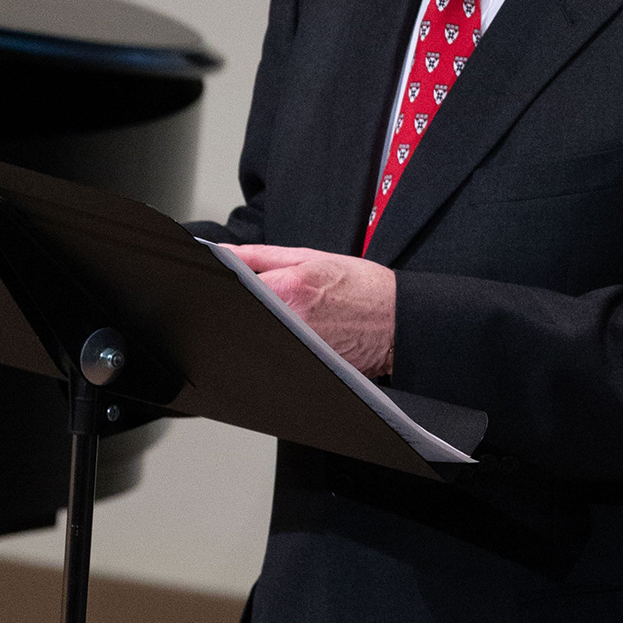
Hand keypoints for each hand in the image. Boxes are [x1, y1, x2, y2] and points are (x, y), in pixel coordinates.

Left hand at [228, 245, 395, 377]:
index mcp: (289, 289)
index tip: (229, 284)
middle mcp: (288, 322)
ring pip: (256, 337)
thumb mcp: (312, 258)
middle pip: (243, 315)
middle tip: (271, 303)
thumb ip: (261, 256)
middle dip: (245, 308)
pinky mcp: (303, 368)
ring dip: (261, 327)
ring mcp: (295, 349)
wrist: (398, 322)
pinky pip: (275, 356)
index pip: (234, 287)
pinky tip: (300, 336)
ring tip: (296, 318)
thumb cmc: (362, 287)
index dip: (227, 286)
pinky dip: (278, 346)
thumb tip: (224, 253)